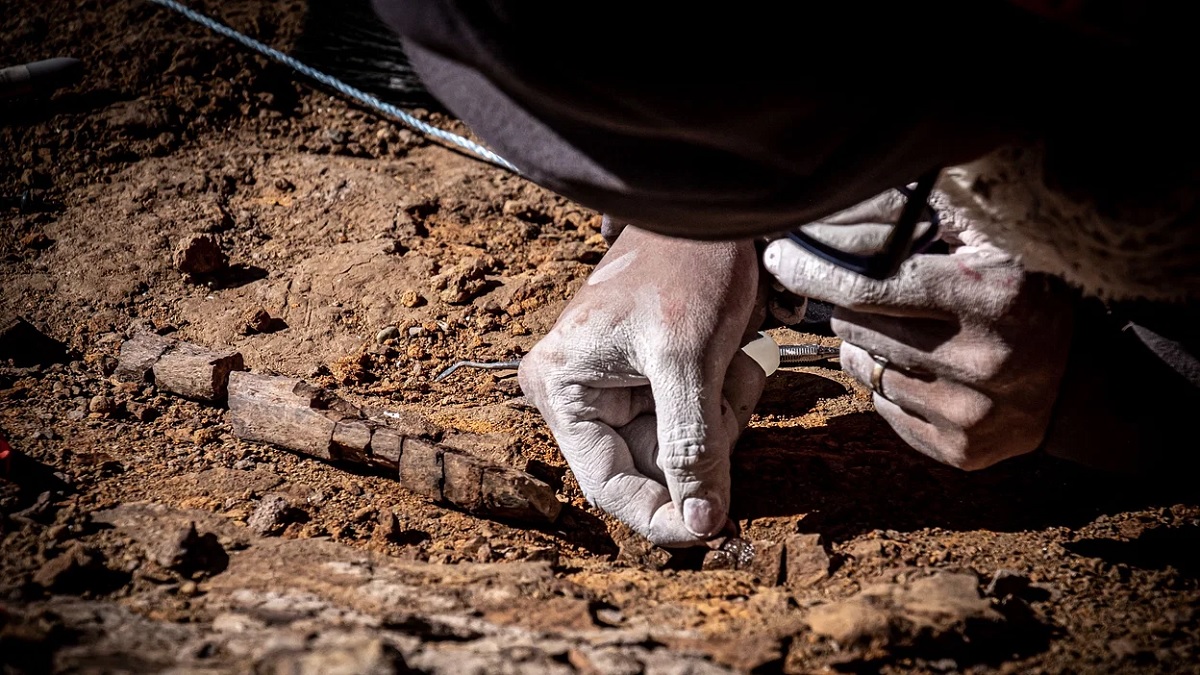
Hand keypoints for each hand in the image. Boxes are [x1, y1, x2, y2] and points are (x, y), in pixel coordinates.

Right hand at [519, 226, 765, 545]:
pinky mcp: (653, 379)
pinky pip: (697, 421)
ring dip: (720, 415)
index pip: (608, 484)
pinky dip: (726, 400)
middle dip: (704, 440)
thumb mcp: (687, 359)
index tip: (714, 531)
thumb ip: (690, 445)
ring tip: (732, 359)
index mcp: (563, 388)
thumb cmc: (685, 265)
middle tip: (729, 384)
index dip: (661, 515)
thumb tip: (700, 524)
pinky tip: (734, 358)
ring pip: (683, 447)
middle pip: (652, 467)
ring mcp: (617, 387)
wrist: (712, 207)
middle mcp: (580, 394)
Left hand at [762, 190, 1074, 468]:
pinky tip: (923, 372)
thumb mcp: (997, 252)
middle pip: (859, 327)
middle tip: (872, 298)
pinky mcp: (959, 452)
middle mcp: (980, 361)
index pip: (873, 285)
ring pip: (866, 370)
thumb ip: (932, 230)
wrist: (1080, 387)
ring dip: (869, 348)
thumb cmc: (1027, 303)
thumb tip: (848, 216)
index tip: (783, 258)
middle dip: (853, 307)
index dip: (819, 270)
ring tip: (906, 335)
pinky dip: (890, 386)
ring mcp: (968, 414)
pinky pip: (885, 408)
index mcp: (990, 299)